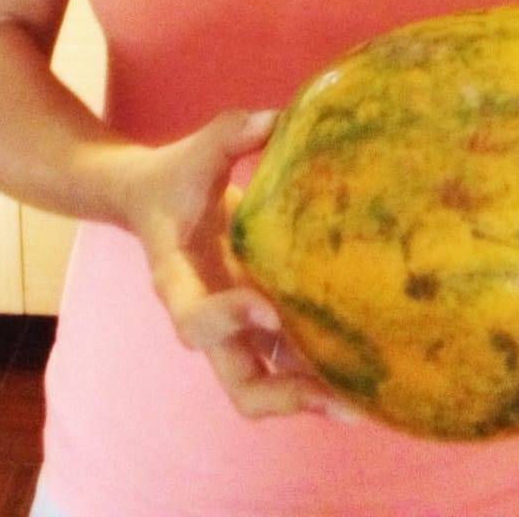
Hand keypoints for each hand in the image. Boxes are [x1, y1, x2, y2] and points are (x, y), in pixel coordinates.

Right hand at [112, 107, 367, 423]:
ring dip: (311, 398)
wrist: (150, 199)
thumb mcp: (198, 150)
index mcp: (177, 283)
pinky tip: (366, 376)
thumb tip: (277, 117)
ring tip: (368, 402)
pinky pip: (286, 367)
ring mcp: (233, 333)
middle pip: (239, 384)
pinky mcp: (256, 329)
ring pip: (265, 388)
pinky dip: (319, 375)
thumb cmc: (177, 175)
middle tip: (340, 397)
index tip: (271, 311)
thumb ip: (232, 135)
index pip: (197, 319)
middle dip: (287, 397)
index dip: (230, 320)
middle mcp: (206, 320)